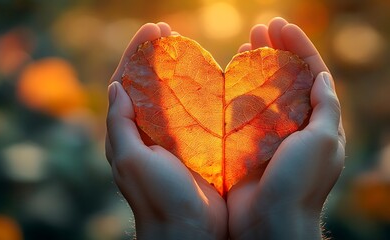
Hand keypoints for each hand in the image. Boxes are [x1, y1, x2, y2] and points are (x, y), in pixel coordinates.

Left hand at [105, 23, 226, 239]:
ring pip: (173, 94)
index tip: (152, 31)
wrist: (189, 230)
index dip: (136, 55)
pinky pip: (197, 112)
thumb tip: (115, 87)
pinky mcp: (197, 144)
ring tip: (185, 45)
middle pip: (149, 84)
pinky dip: (200, 92)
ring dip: (176, 68)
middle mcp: (149, 132)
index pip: (127, 83)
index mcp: (130, 132)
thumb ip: (121, 126)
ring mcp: (174, 137)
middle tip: (167, 31)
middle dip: (155, 55)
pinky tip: (210, 76)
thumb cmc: (158, 198)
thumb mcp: (131, 161)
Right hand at [227, 17, 345, 239]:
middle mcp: (294, 125)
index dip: (299, 48)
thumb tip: (323, 76)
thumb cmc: (300, 182)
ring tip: (245, 44)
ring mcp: (269, 134)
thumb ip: (325, 107)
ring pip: (262, 91)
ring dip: (255, 66)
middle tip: (261, 28)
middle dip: (276, 51)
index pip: (312, 75)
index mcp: (318, 122)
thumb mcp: (324, 141)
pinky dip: (237, 91)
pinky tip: (229, 75)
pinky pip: (241, 111)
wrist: (269, 221)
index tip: (282, 27)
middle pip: (286, 78)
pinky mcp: (246, 143)